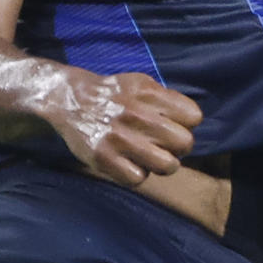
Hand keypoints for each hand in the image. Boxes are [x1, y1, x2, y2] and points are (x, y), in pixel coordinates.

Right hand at [48, 71, 201, 186]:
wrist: (69, 99)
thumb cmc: (112, 94)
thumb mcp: (140, 83)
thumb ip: (167, 99)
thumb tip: (192, 120)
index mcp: (148, 94)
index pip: (193, 117)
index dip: (186, 124)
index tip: (172, 126)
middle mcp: (136, 114)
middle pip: (185, 143)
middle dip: (177, 147)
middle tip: (162, 145)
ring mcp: (119, 138)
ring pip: (167, 165)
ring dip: (162, 165)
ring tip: (150, 158)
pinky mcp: (103, 158)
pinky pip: (139, 179)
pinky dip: (136, 174)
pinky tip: (128, 163)